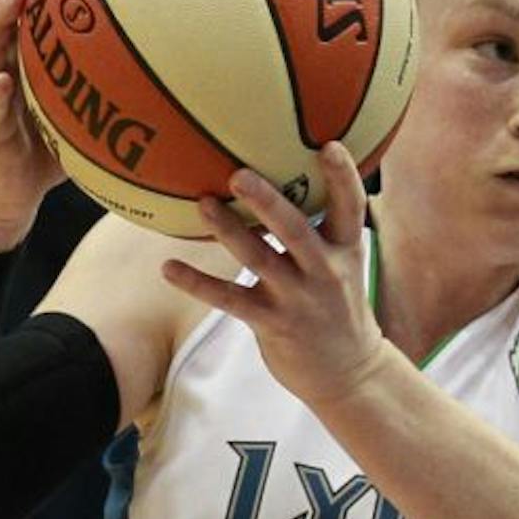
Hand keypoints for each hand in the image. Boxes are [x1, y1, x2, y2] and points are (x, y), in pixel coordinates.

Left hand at [159, 146, 391, 409]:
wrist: (349, 374)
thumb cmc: (338, 309)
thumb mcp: (344, 267)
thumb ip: (322, 230)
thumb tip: (288, 183)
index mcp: (345, 251)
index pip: (350, 208)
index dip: (343, 177)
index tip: (328, 145)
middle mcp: (325, 272)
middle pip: (295, 230)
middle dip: (268, 202)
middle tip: (238, 174)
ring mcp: (298, 299)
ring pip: (259, 259)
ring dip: (228, 231)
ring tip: (202, 204)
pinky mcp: (273, 323)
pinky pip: (229, 299)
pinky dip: (197, 283)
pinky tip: (168, 267)